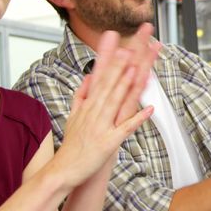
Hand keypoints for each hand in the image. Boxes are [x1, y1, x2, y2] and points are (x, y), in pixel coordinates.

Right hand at [52, 28, 156, 187]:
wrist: (62, 171)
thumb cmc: (72, 145)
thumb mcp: (73, 116)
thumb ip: (81, 96)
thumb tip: (88, 78)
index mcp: (88, 105)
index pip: (100, 76)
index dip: (108, 58)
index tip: (114, 38)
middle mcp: (93, 112)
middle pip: (108, 84)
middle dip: (119, 64)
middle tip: (128, 44)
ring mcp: (101, 126)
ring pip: (115, 102)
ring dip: (124, 85)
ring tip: (134, 68)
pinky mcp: (108, 142)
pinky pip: (125, 129)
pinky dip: (137, 120)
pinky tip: (148, 109)